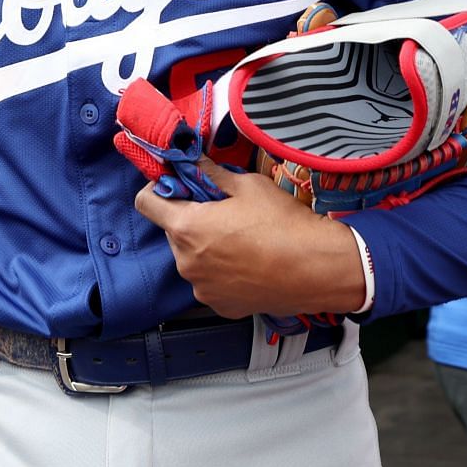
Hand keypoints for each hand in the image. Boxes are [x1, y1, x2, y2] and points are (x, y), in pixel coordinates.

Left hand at [133, 159, 364, 319]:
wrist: (320, 269)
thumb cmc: (284, 224)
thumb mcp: (247, 186)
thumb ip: (210, 173)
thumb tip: (191, 160)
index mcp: (186, 228)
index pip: (145, 203)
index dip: (158, 189)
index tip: (177, 186)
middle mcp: (186, 262)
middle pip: (172, 231)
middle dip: (190, 219)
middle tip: (222, 212)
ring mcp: (202, 288)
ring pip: (191, 258)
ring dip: (205, 247)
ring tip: (241, 241)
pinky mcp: (220, 306)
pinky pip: (209, 282)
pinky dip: (220, 273)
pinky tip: (248, 264)